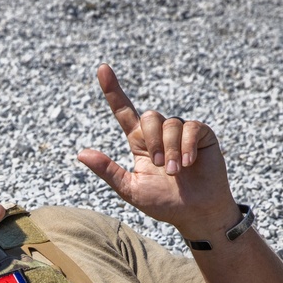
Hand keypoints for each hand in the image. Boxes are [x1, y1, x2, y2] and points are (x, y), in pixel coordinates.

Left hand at [77, 64, 239, 237]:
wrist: (195, 213)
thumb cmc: (163, 203)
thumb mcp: (130, 189)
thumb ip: (108, 171)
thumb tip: (80, 154)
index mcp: (140, 143)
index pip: (124, 111)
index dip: (113, 90)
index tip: (102, 68)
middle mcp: (160, 134)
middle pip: (149, 116)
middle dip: (153, 141)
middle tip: (160, 166)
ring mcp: (181, 133)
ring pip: (170, 123)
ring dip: (170, 150)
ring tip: (175, 172)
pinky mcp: (202, 135)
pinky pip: (191, 127)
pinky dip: (187, 146)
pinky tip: (189, 163)